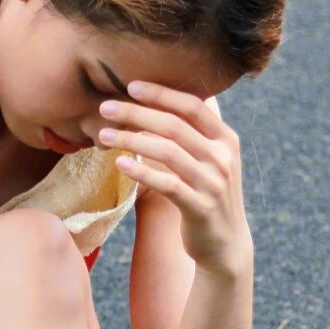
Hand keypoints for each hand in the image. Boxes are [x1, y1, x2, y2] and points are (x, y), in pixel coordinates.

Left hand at [96, 81, 251, 274]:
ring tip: (104, 136)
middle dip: (137, 113)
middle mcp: (223, 157)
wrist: (225, 244)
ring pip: (168, 152)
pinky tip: (120, 164)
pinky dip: (142, 172)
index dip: (162, 93)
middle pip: (174, 126)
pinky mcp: (200, 207)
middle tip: (105, 107)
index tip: (131, 85)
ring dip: (132, 140)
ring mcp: (214, 182)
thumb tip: (153, 107)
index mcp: (225, 139)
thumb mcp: (206, 161)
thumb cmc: (205, 196)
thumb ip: (189, 137)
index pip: (192, 106)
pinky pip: (167, 184)